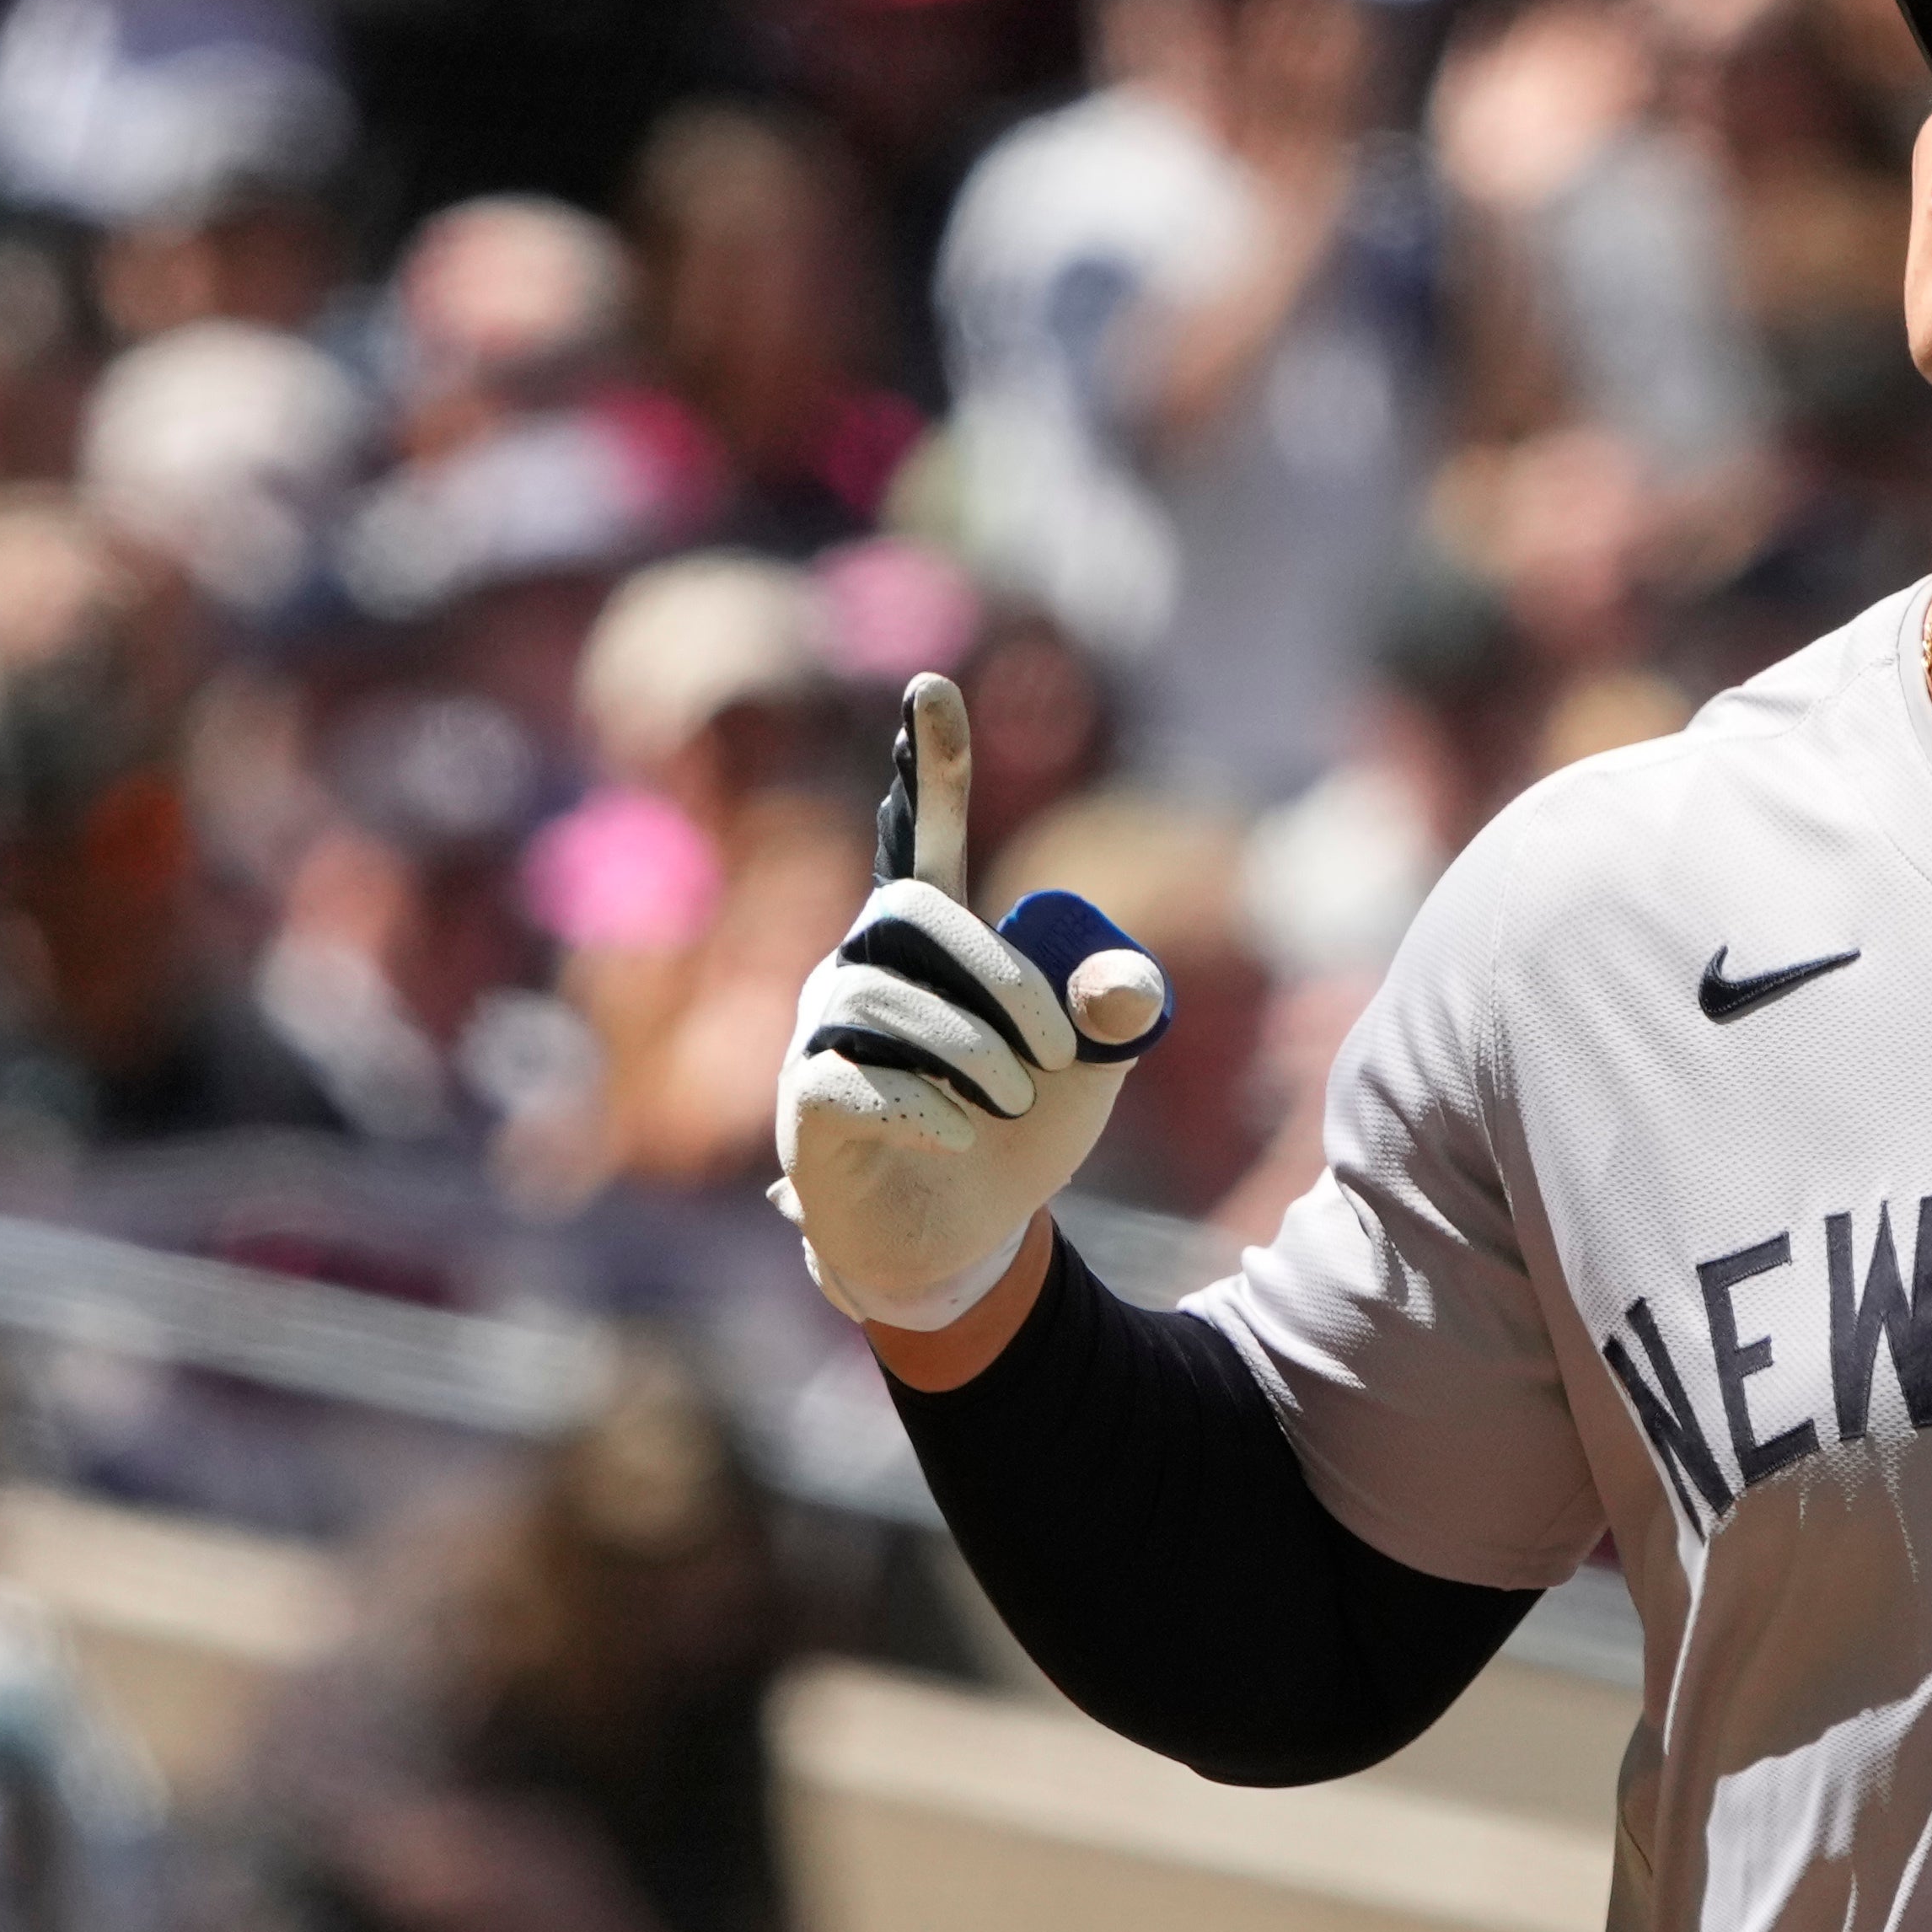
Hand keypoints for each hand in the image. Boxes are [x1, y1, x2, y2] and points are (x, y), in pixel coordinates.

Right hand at [774, 672, 1169, 1329]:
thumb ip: (1114, 1018)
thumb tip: (1127, 991)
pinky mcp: (804, 1103)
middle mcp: (863, 969)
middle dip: (993, 975)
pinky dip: (920, 1106)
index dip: (931, 767)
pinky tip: (959, 1135)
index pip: (924, 838)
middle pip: (907, 912)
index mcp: (932, 946)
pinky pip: (849, 1077)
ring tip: (1010, 1104)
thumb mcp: (1091, 1072)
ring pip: (882, 999)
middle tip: (1055, 1050)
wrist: (968, 1245)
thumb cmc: (1018, 1138)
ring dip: (968, 1052)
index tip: (934, 686)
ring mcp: (822, 1033)